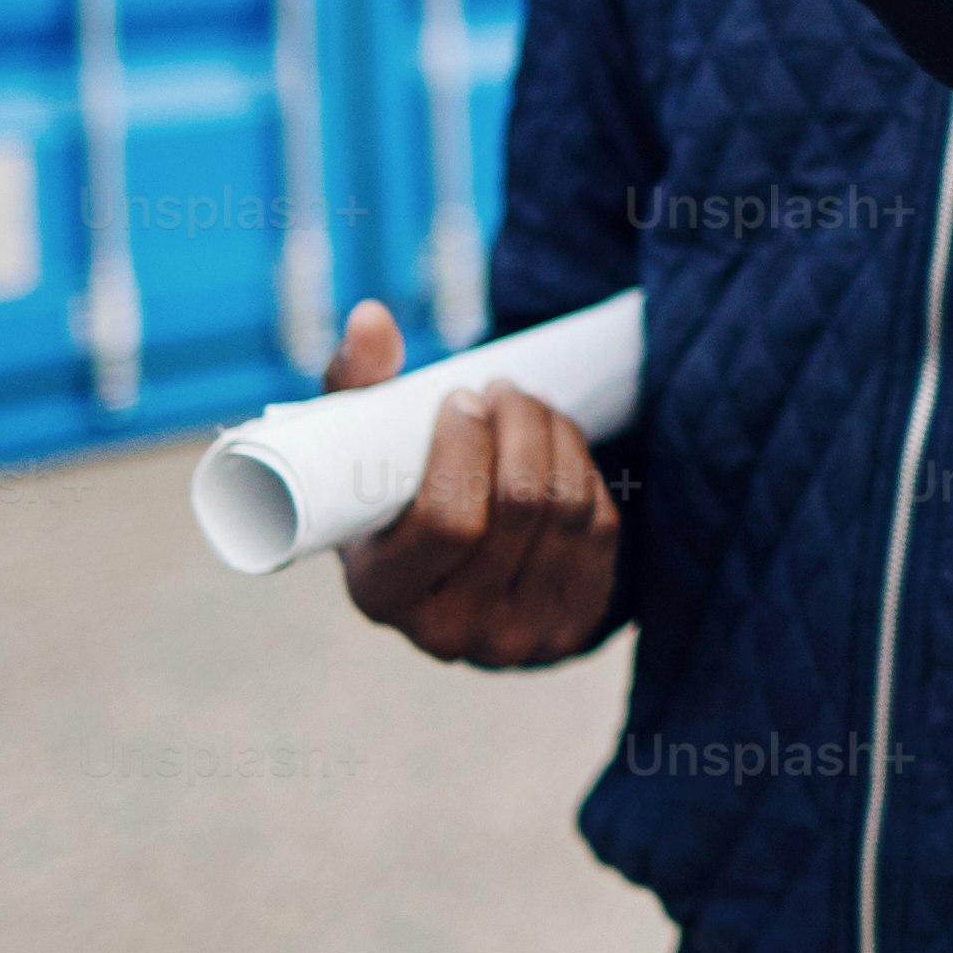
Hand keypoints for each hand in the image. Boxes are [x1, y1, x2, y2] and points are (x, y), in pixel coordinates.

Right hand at [315, 298, 622, 667]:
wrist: (451, 582)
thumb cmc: (388, 501)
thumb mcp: (353, 454)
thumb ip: (354, 383)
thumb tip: (372, 317)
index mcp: (381, 595)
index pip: (447, 522)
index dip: (464, 446)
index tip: (460, 399)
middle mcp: (453, 629)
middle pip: (519, 506)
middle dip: (519, 425)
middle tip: (501, 389)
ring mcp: (520, 634)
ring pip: (566, 508)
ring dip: (553, 436)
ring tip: (526, 407)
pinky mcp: (574, 620)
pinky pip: (599, 525)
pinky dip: (580, 469)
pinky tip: (554, 446)